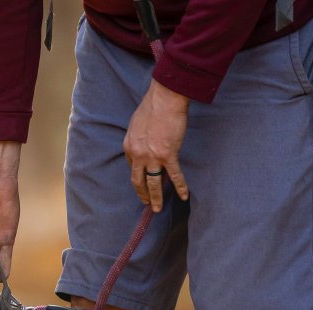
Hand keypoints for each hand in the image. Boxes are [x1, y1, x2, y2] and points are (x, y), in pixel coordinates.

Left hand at [123, 80, 190, 211]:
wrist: (165, 99)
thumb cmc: (152, 106)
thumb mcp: (137, 124)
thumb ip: (138, 137)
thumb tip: (143, 143)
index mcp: (129, 146)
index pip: (132, 166)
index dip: (138, 175)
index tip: (143, 181)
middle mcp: (138, 155)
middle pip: (138, 180)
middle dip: (142, 193)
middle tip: (146, 203)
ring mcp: (152, 157)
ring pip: (152, 183)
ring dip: (155, 198)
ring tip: (157, 208)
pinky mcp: (168, 155)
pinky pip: (174, 176)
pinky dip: (179, 187)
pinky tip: (184, 196)